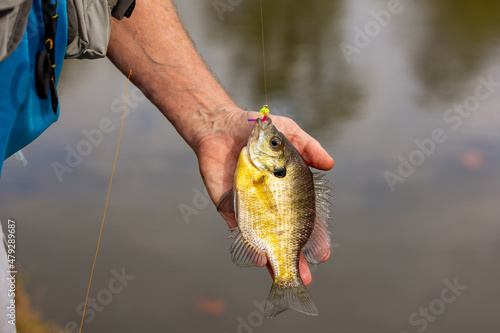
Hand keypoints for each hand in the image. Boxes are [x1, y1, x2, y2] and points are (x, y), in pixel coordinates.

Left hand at [194, 108, 333, 285]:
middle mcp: (269, 204)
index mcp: (286, 191)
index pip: (303, 220)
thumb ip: (309, 148)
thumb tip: (330, 165)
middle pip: (283, 236)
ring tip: (285, 275)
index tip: (322, 252)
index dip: (313, 237)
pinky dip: (247, 244)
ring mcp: (249, 208)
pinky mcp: (227, 207)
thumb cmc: (258, 130)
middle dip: (294, 256)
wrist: (221, 126)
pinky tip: (259, 258)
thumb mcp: (289, 134)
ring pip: (262, 239)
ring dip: (272, 260)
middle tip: (306, 274)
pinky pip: (238, 229)